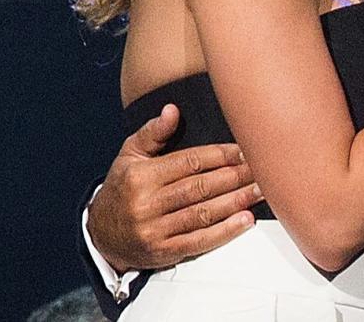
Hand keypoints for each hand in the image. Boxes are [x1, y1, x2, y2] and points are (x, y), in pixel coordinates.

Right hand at [87, 103, 262, 271]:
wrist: (100, 233)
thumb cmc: (123, 187)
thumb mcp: (130, 154)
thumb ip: (153, 132)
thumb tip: (172, 110)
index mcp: (142, 176)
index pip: (189, 162)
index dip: (220, 156)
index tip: (245, 150)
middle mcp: (147, 203)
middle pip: (200, 188)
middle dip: (235, 177)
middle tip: (262, 169)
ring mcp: (154, 230)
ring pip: (203, 213)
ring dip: (236, 202)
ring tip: (260, 191)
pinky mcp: (162, 252)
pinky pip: (199, 241)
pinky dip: (225, 232)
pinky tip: (245, 220)